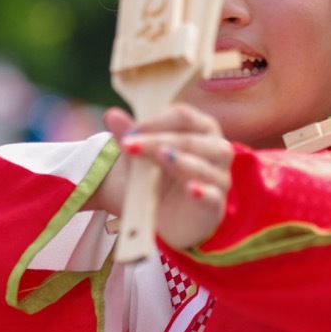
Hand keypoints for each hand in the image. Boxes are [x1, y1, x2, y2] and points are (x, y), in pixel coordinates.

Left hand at [97, 104, 232, 250]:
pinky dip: (202, 192)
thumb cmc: (160, 177)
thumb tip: (111, 115)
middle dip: (157, 141)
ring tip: (161, 156)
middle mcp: (216, 148)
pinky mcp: (215, 204)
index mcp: (201, 128)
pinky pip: (212, 196)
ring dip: (180, 161)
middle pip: (189, 139)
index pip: (183, 116)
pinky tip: (190, 189)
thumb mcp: (141, 156)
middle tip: (128, 145)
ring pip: (202, 166)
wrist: (169, 216)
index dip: (155, 121)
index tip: (129, 133)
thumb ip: (129, 135)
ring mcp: (219, 177)